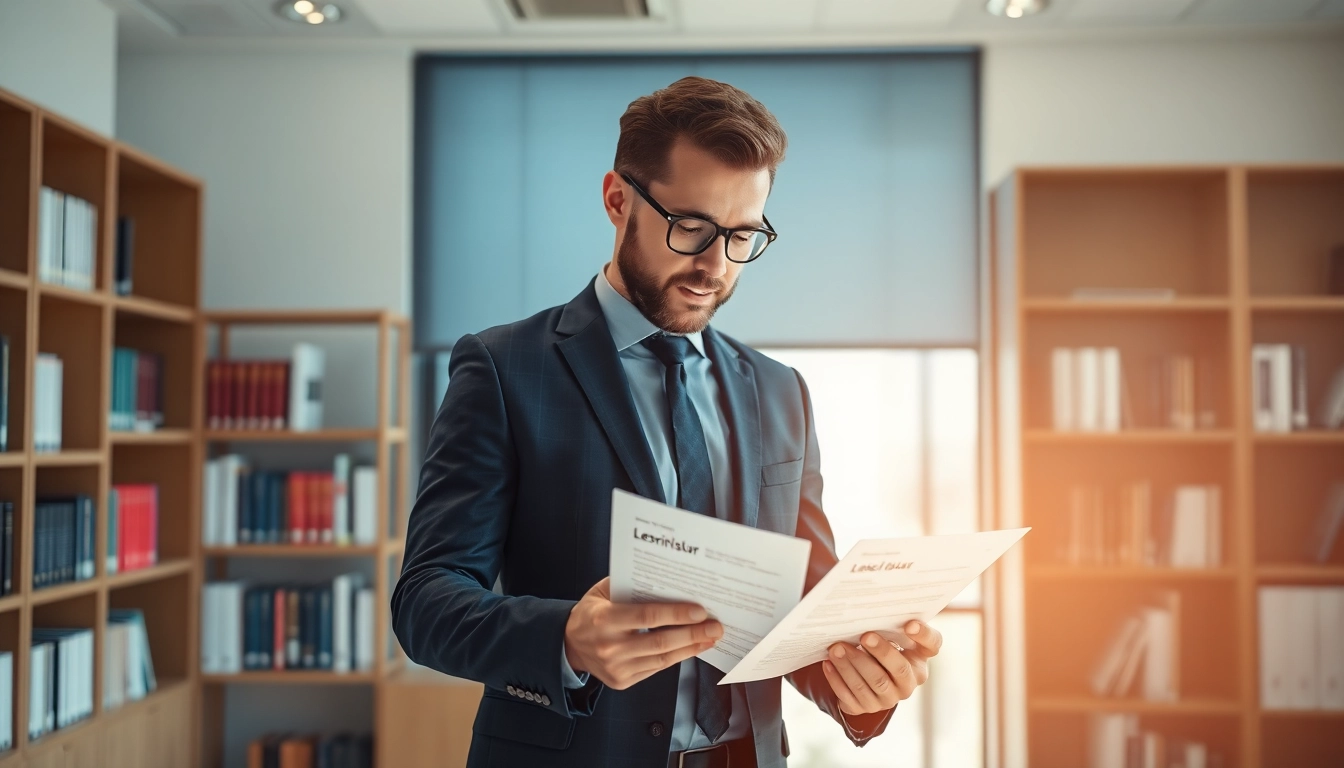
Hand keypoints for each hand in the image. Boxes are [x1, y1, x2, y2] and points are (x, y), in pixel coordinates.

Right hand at [564, 577, 722, 689]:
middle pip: (660, 642)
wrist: (568, 644)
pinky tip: (691, 648)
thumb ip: (630, 585)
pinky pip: (656, 669)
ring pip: (662, 660)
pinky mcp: (622, 681)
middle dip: (692, 634)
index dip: (676, 614)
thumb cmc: (590, 613)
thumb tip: (668, 581)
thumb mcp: (602, 591)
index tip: (700, 611)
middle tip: (716, 626)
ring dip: (690, 648)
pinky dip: (676, 658)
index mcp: (604, 620)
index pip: (647, 617)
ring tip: (710, 637)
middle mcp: (610, 647)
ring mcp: (616, 668)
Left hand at [821, 620, 942, 716]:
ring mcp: (888, 699)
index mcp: (919, 659)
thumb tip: (871, 609)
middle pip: (899, 669)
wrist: (863, 679)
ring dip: (853, 665)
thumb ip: (889, 625)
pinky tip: (828, 663)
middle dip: (881, 652)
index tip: (909, 623)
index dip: (923, 635)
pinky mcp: (865, 708)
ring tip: (837, 648)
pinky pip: (851, 696)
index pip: (932, 645)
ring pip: (873, 684)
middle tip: (864, 636)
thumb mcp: (889, 637)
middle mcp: (908, 683)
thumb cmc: (878, 649)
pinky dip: (838, 679)